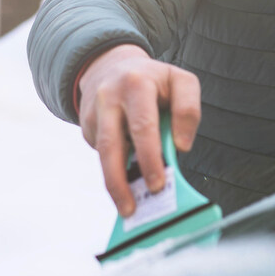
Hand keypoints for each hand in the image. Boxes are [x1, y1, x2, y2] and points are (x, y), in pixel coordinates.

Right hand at [77, 45, 201, 216]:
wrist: (110, 66)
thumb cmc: (154, 81)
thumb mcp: (179, 82)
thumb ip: (187, 110)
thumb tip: (180, 147)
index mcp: (137, 84)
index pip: (146, 124)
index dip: (154, 153)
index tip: (164, 179)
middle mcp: (111, 97)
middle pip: (116, 143)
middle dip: (130, 175)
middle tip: (148, 197)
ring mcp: (95, 112)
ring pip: (104, 153)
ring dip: (115, 184)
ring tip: (129, 209)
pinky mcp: (87, 126)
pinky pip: (101, 154)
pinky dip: (115, 172)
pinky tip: (126, 186)